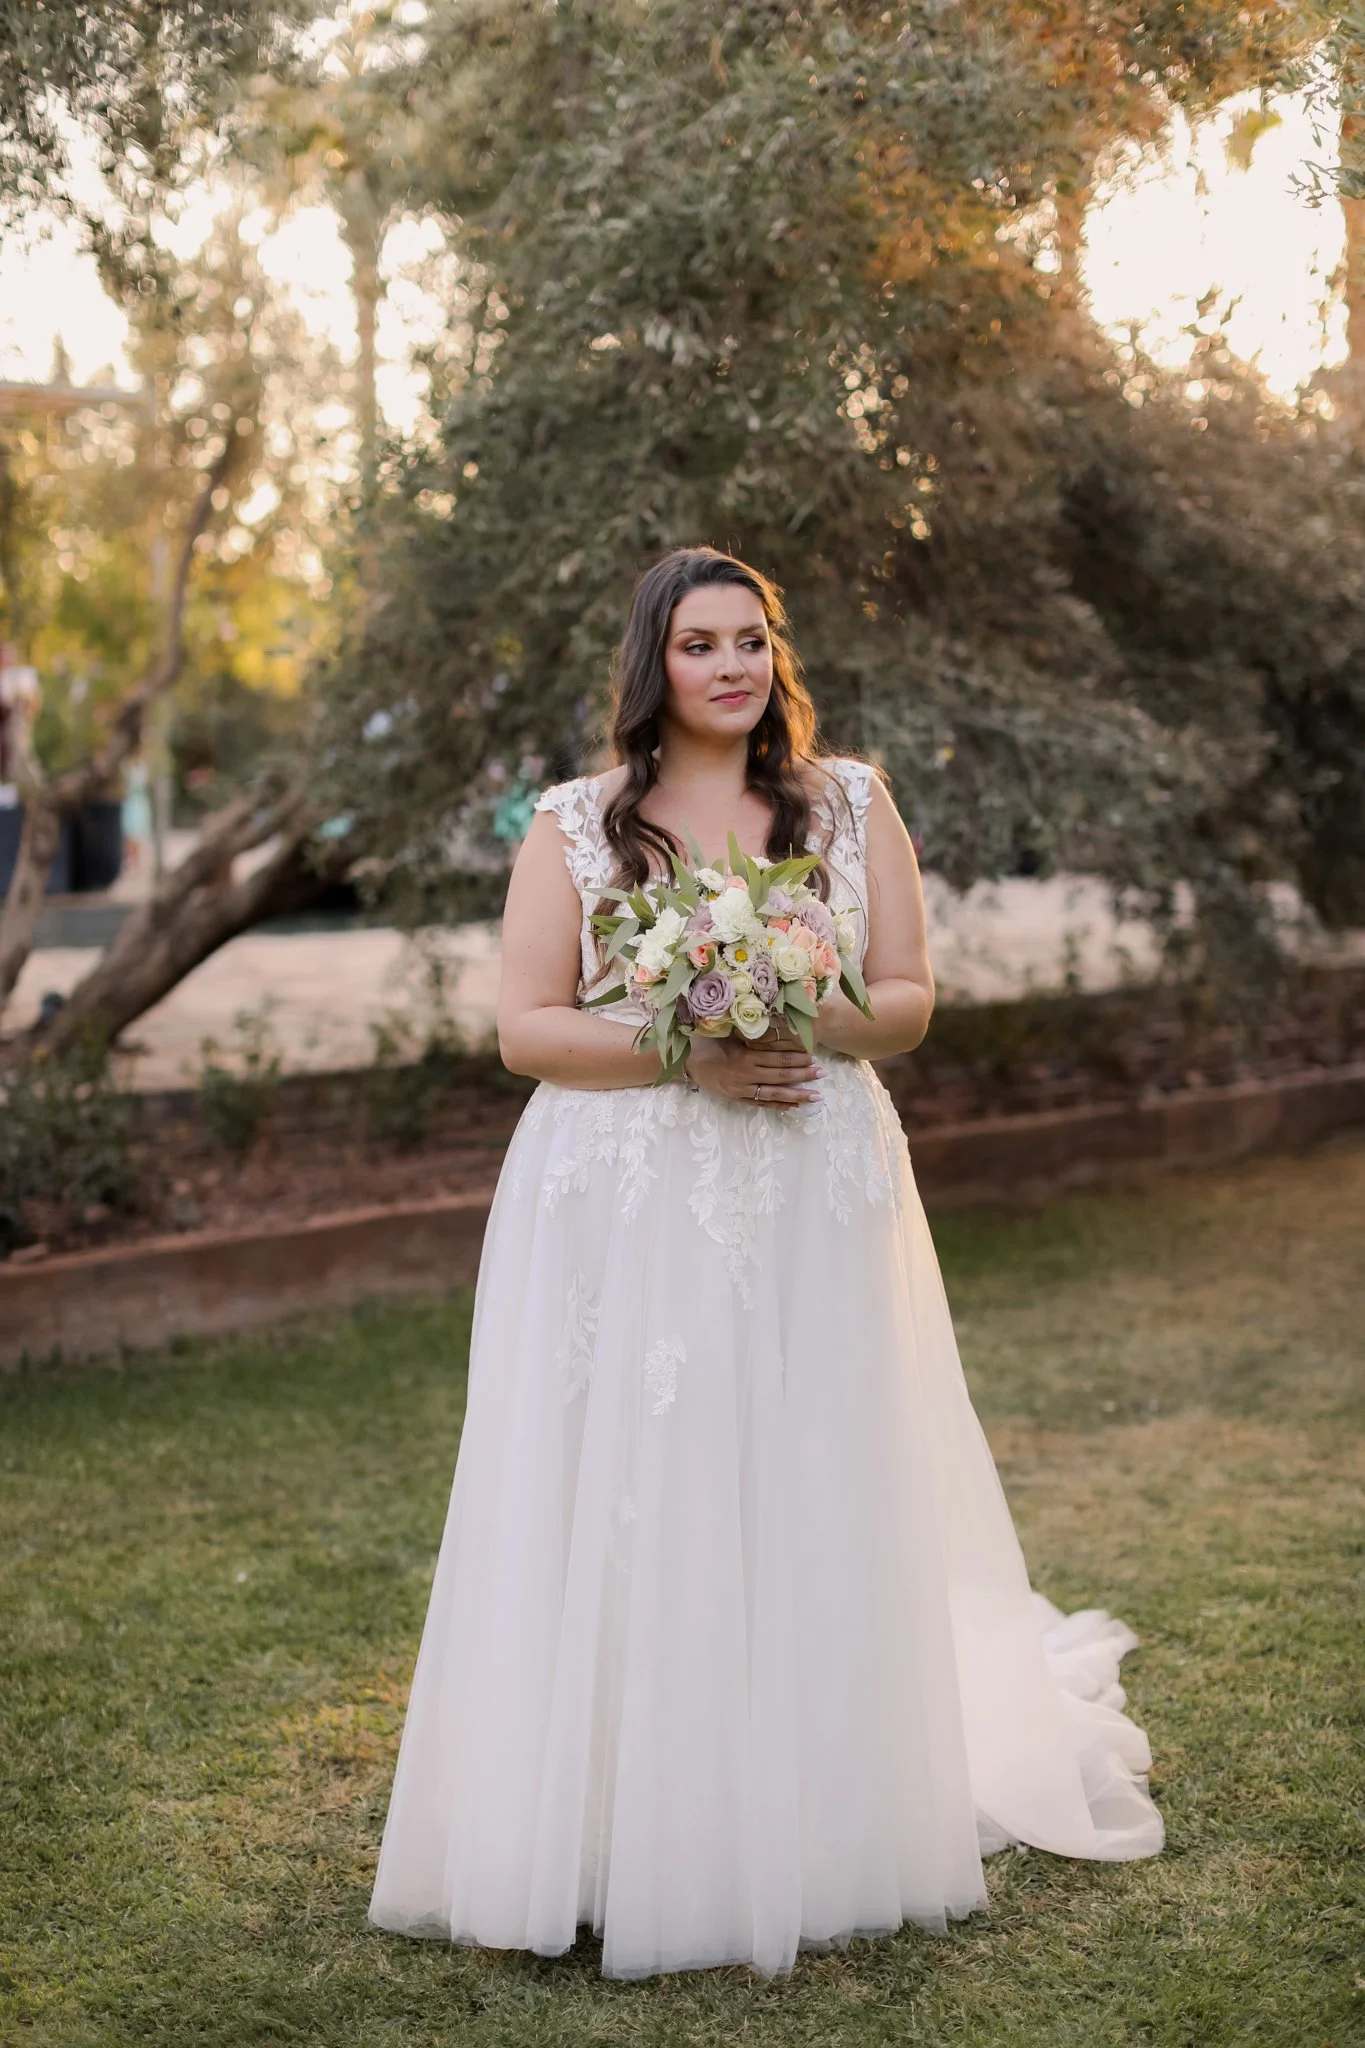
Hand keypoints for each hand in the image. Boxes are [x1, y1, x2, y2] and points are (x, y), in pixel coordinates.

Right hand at [685, 1027, 819, 1108]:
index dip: (797, 1058)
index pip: (778, 1059)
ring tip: (815, 1096)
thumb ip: (749, 1034)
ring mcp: (743, 1089)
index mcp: (745, 1057)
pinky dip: (779, 1105)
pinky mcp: (738, 1098)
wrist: (687, 1064)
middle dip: (803, 1075)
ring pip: (775, 1093)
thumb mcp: (727, 1034)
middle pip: (781, 1076)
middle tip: (822, 1074)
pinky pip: (762, 1104)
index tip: (813, 1057)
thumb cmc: (707, 1044)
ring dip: (797, 1094)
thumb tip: (772, 1022)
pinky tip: (794, 1106)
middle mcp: (747, 1075)